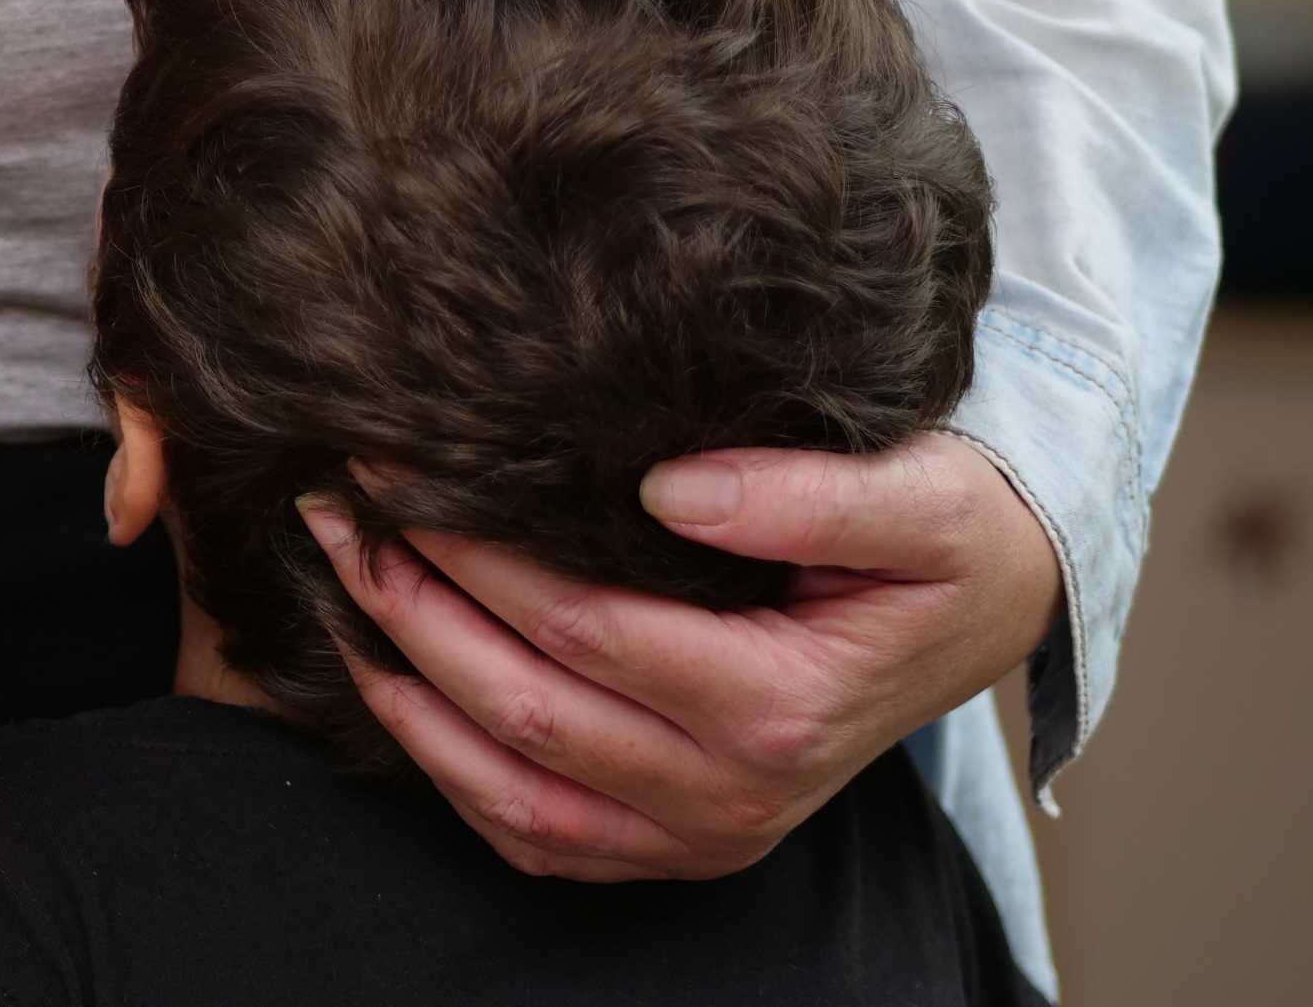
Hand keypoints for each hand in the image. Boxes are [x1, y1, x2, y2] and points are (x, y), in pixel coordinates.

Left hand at [302, 432, 1061, 880]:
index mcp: (781, 708)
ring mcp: (698, 835)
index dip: (474, 550)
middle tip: (334, 509)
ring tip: (337, 580)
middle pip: (524, 708)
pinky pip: (531, 833)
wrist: (979, 614)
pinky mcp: (672, 845)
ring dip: (404, 687)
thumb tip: (669, 488)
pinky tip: (391, 679)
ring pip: (508, 787)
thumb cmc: (943, 542)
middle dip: (408, 607)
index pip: (582, 628)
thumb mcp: (920, 501)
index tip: (396, 467)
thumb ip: (805, 495)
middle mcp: (734, 795)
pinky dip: (445, 768)